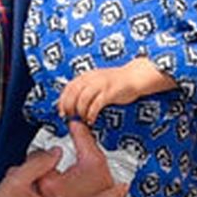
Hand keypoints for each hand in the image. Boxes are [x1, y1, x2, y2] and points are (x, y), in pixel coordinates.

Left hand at [57, 59, 174, 123]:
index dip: (63, 100)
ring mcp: (101, 85)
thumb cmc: (116, 82)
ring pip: (83, 99)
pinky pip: (96, 104)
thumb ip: (86, 89)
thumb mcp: (97, 82)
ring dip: (80, 112)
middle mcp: (92, 78)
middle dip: (69, 107)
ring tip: (82, 119)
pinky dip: (91, 114)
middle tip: (70, 117)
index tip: (61, 111)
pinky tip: (91, 119)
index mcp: (87, 76)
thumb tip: (73, 102)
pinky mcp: (109, 92)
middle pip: (73, 93)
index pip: (69, 87)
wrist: (134, 76)